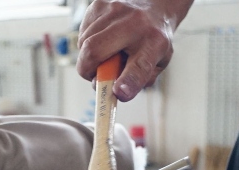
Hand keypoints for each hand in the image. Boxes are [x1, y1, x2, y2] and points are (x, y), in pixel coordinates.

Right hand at [76, 0, 192, 100]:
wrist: (154, 6)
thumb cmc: (153, 39)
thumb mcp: (156, 63)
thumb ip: (138, 80)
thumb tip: (114, 90)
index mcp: (154, 43)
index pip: (139, 66)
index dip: (127, 82)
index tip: (117, 92)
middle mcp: (134, 23)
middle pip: (94, 51)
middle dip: (87, 70)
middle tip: (94, 76)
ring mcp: (114, 11)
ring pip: (84, 44)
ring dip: (88, 57)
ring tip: (105, 53)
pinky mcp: (99, 4)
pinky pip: (82, 34)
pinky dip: (87, 43)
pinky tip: (102, 39)